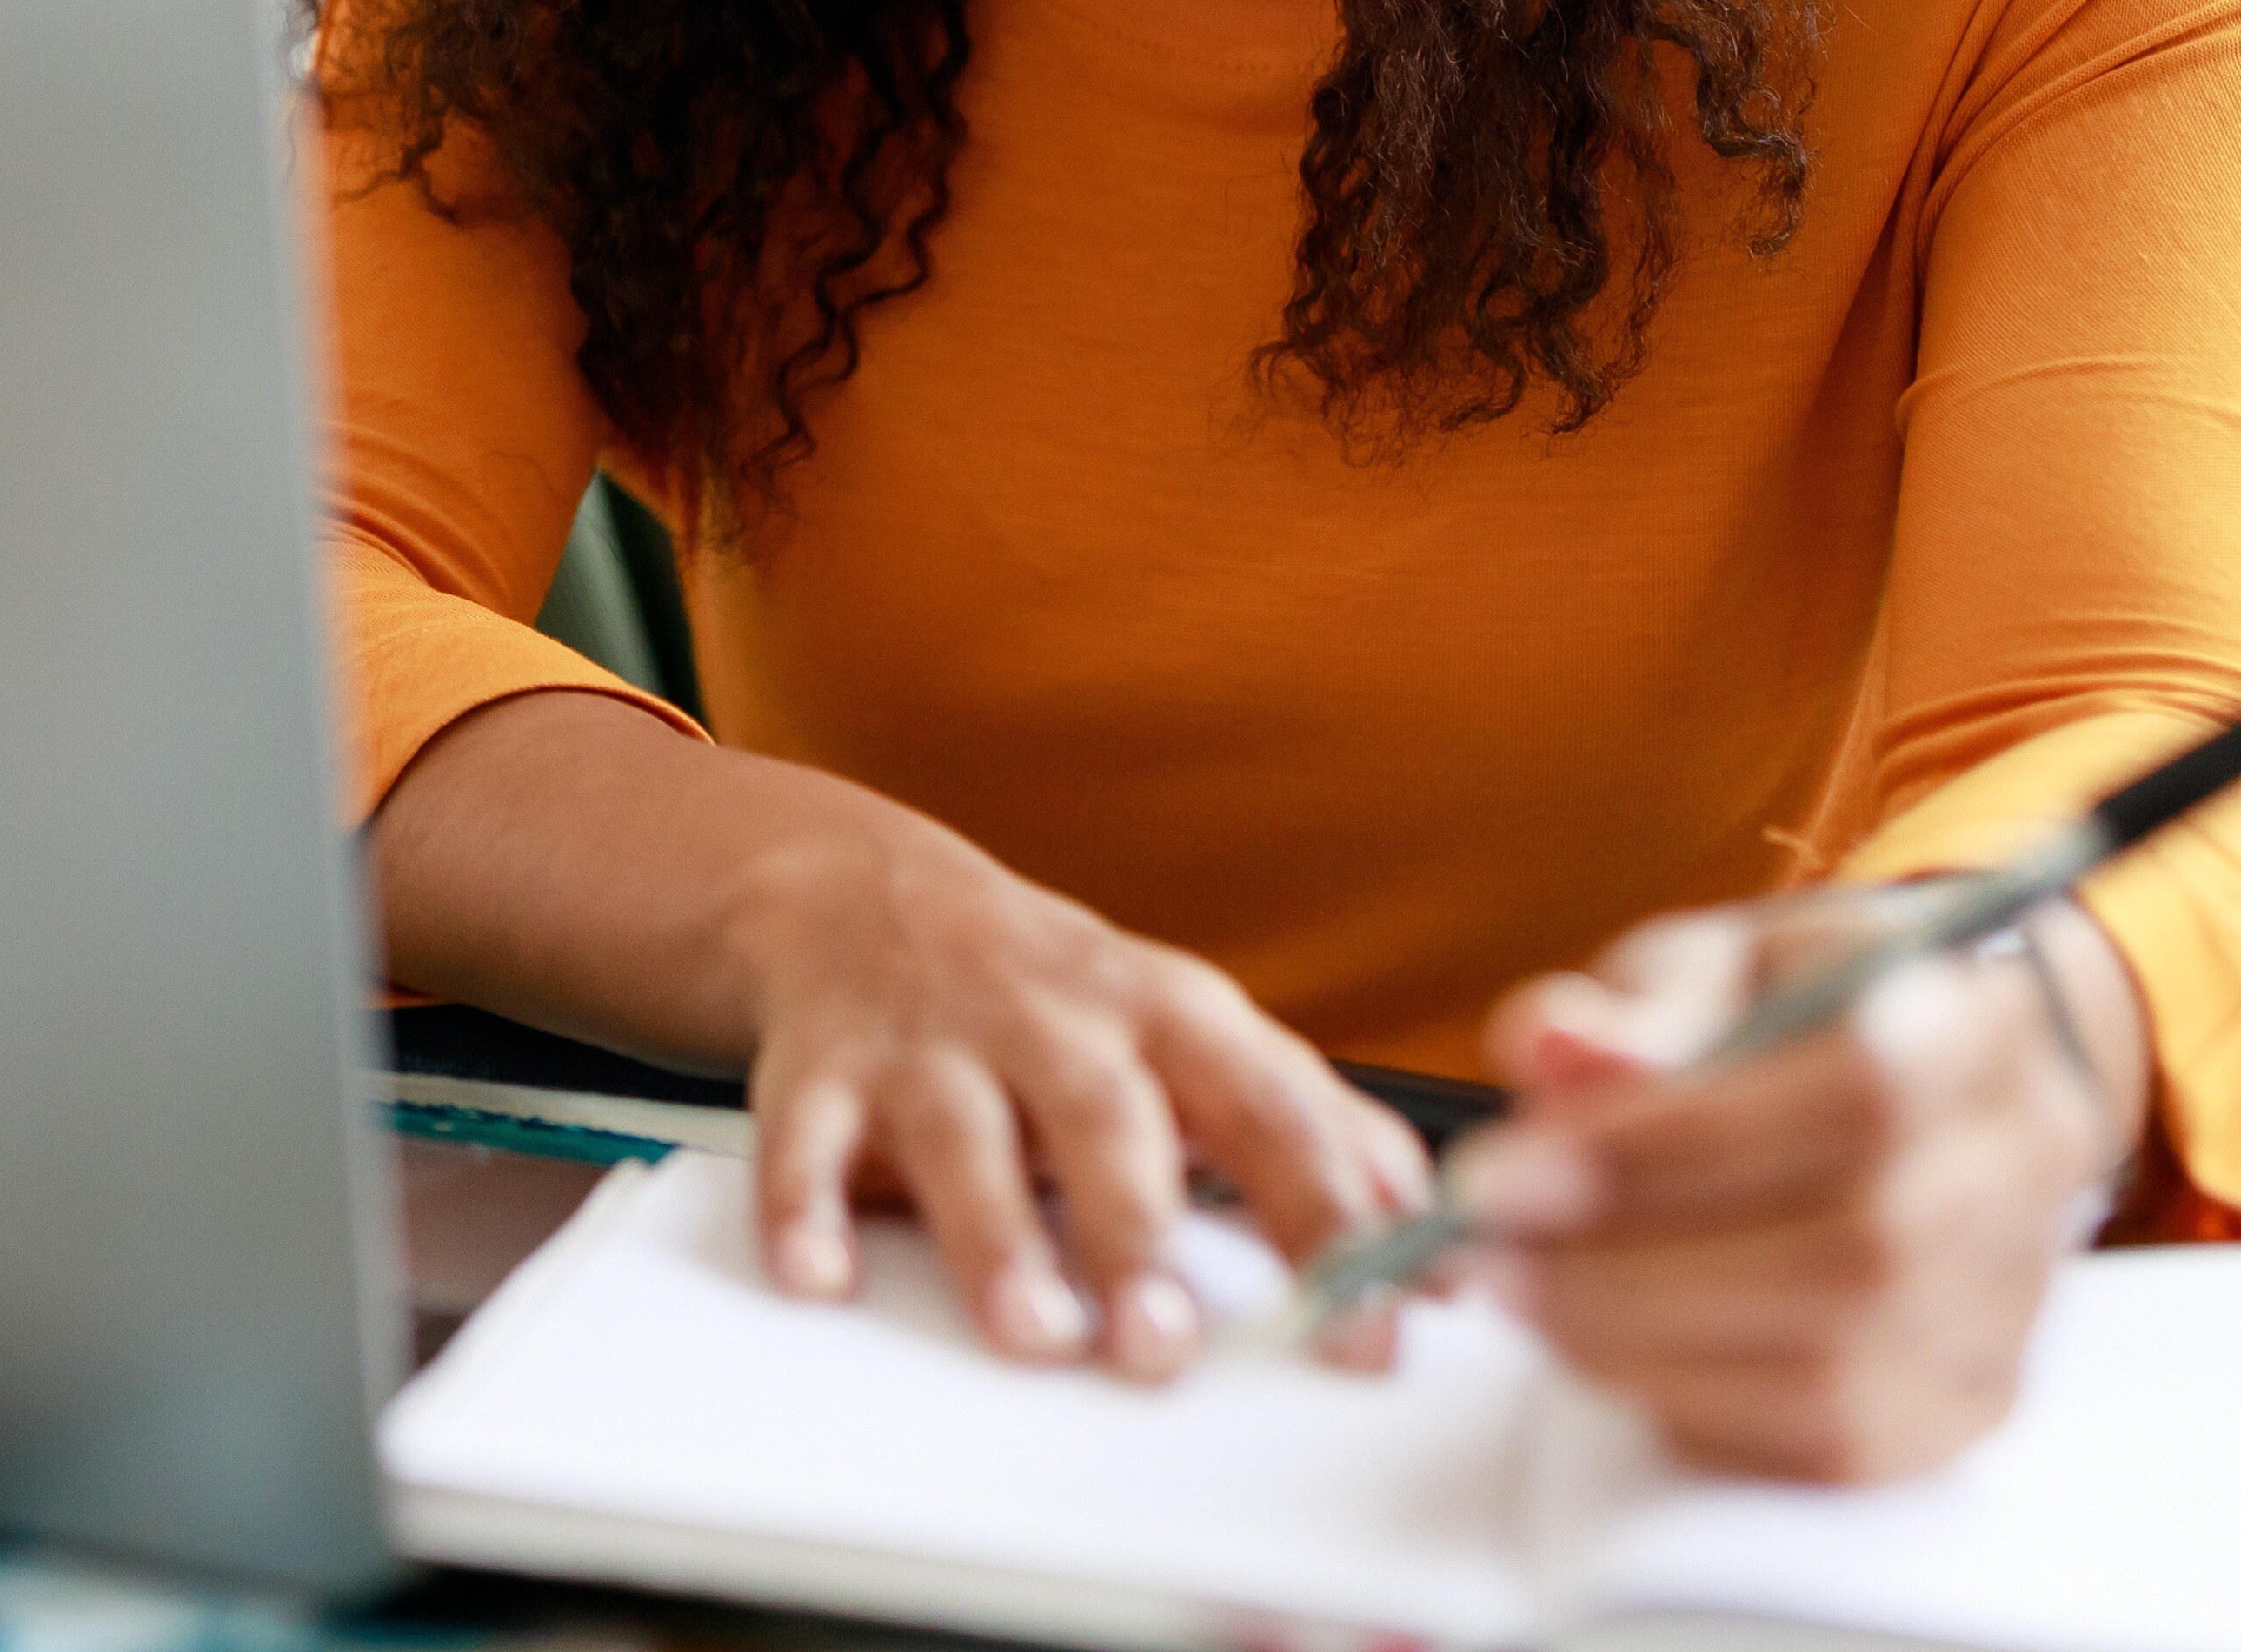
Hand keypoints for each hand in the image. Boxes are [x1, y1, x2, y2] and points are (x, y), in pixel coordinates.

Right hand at [731, 806, 1435, 1380]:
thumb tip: (1435, 1242)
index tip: (1369, 1327)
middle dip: (1139, 1231)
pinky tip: (821, 1277)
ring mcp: (935, 1040)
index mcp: (1172, 1018)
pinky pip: (806, 1138)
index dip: (1330, 1221)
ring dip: (998, 1238)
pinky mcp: (823, 1064)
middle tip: (1166, 1346)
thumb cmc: (1061, 999)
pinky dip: (805, 1207)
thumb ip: (1312, 1129)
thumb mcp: (1197, 1036)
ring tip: (1033, 1335)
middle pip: (1109, 1116)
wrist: (860, 894)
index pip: (1272, 1113)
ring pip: (966, 1134)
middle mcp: (1056, 1020)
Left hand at [1455, 893, 2147, 1479]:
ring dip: (1643, 1346)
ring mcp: (2010, 1299)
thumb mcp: (1719, 962)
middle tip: (1486, 1252)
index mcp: (1970, 1024)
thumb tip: (1558, 1053)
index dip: (1666, 1143)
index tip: (1502, 1172)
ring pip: (1834, 1369)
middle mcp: (2018, 1168)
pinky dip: (1698, 1405)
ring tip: (1528, 1294)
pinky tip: (1612, 1346)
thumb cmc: (1804, 1009)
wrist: (1933, 1080)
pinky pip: (1832, 1445)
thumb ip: (1640, 1006)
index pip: (1852, 1094)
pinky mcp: (1973, 1398)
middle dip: (1629, 1268)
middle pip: (1846, 1253)